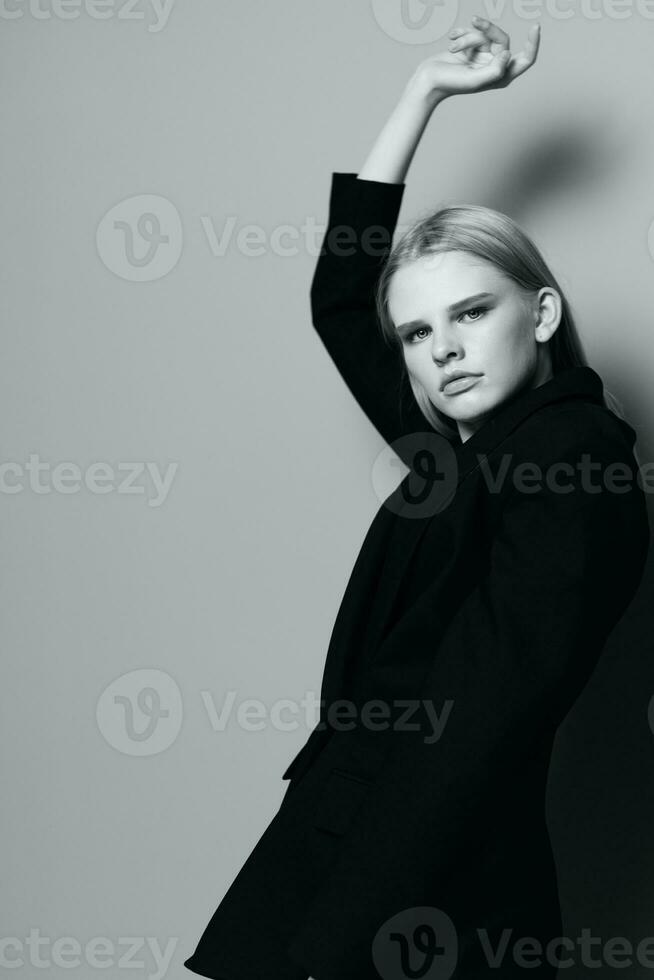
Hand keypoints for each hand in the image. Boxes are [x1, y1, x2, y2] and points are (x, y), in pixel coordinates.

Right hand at [407, 16, 540, 101]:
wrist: (427, 80)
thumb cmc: (450, 83)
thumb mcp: (475, 80)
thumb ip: (494, 70)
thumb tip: (507, 54)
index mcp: (501, 78)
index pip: (525, 60)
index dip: (532, 44)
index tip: (535, 26)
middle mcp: (494, 66)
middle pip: (502, 40)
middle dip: (488, 31)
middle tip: (476, 23)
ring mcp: (483, 57)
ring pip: (485, 35)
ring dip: (468, 37)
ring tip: (453, 47)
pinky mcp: (472, 48)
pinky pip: (474, 32)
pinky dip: (462, 34)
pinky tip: (451, 40)